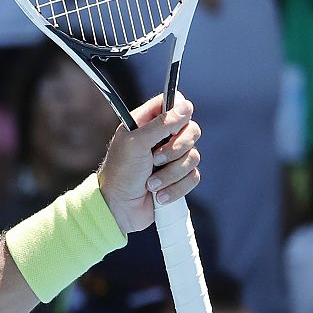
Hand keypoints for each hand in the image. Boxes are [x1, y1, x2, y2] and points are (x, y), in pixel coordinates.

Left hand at [97, 93, 200, 232]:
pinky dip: (176, 187)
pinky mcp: (178, 178)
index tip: (176, 123)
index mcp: (146, 124)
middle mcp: (161, 138)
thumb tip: (186, 107)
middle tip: (156, 159)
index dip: (180, 110)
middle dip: (176, 149)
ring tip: (151, 183)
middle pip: (192, 130)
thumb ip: (161, 124)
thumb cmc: (120, 173)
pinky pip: (193, 177)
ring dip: (171, 173)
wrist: (118, 209)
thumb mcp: (135, 143)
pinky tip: (158, 195)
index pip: (173, 103)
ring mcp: (171, 159)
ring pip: (194, 156)